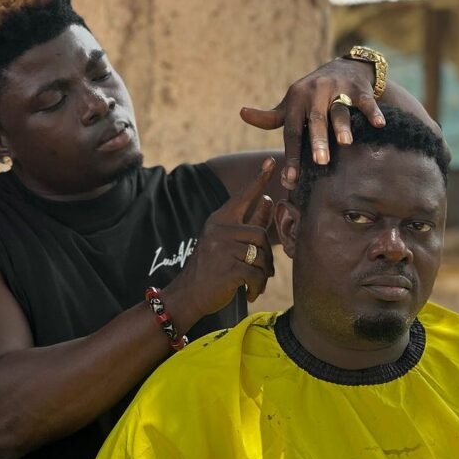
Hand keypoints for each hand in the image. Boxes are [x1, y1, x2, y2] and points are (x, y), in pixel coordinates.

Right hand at [165, 158, 275, 320]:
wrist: (187, 295)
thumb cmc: (210, 269)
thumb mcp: (225, 242)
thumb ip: (248, 222)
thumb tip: (268, 200)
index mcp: (218, 220)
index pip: (243, 197)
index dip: (259, 180)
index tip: (271, 162)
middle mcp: (219, 230)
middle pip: (260, 234)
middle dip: (267, 256)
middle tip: (264, 272)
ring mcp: (222, 249)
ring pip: (261, 256)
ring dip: (263, 274)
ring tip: (254, 284)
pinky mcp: (229, 269)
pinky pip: (256, 275)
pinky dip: (257, 286)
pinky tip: (249, 293)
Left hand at [240, 58, 383, 188]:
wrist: (343, 66)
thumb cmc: (311, 94)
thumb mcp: (290, 104)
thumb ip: (270, 116)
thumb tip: (242, 113)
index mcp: (296, 101)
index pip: (292, 132)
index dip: (291, 156)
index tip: (290, 180)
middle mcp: (315, 93)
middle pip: (315, 120)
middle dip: (318, 140)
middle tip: (320, 162)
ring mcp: (337, 89)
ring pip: (339, 109)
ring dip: (342, 126)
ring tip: (346, 143)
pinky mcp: (358, 87)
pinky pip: (365, 101)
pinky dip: (372, 112)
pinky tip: (378, 125)